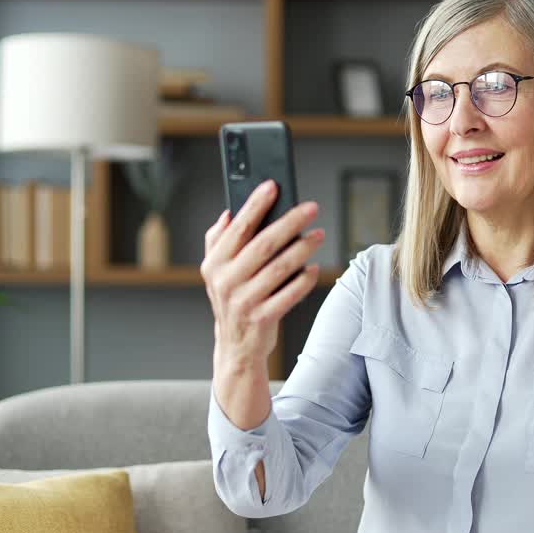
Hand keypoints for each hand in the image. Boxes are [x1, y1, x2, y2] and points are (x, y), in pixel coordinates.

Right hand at [201, 180, 324, 366]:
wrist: (235, 346)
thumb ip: (217, 240)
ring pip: (280, 268)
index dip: (256, 204)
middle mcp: (227, 281)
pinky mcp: (263, 318)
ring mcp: (244, 301)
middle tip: (310, 208)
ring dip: (302, 248)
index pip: (238, 227)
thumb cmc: (231, 300)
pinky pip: (289, 294)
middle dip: (289, 222)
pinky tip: (315, 268)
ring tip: (318, 234)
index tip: (273, 186)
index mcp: (214, 264)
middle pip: (264, 244)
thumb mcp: (215, 271)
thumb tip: (228, 214)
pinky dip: (304, 280)